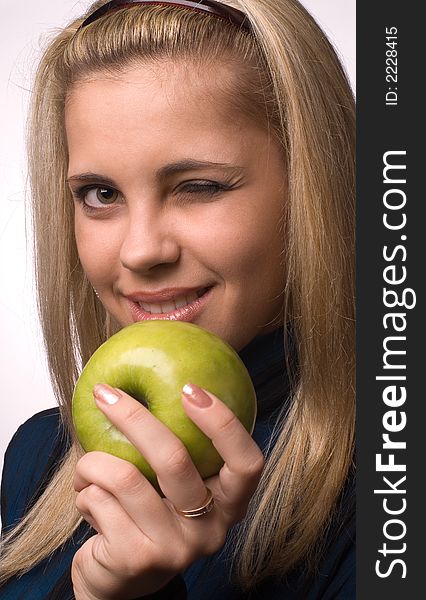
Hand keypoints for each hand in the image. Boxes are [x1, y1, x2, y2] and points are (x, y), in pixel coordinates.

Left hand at [71, 382, 263, 599]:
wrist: (118, 580)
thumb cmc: (147, 516)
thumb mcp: (171, 485)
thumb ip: (177, 445)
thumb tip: (146, 377)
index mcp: (229, 504)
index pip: (247, 463)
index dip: (223, 424)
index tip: (190, 388)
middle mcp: (211, 530)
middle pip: (175, 460)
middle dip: (132, 417)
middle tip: (104, 392)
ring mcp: (175, 549)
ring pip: (125, 478)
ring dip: (92, 461)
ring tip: (87, 464)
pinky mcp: (136, 559)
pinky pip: (99, 500)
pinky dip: (84, 489)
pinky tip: (88, 499)